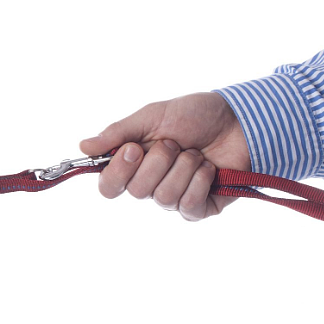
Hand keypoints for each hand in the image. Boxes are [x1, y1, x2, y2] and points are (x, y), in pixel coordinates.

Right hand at [80, 92, 250, 220]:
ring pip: (163, 197)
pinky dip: (199, 182)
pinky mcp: (199, 207)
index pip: (108, 187)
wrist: (240, 120)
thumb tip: (83, 146)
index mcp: (133, 165)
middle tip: (175, 143)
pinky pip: (187, 205)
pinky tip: (209, 169)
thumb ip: (117, 133)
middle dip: (159, 161)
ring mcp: (174, 197)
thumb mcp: (152, 116)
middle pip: (137, 191)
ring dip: (183, 168)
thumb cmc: (196, 115)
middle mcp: (150, 184)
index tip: (135, 148)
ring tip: (196, 153)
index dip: (119, 172)